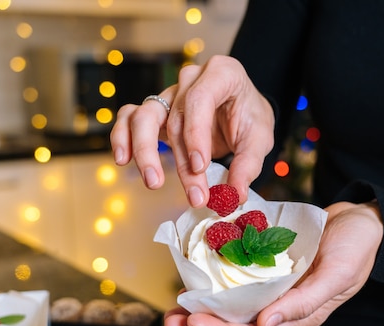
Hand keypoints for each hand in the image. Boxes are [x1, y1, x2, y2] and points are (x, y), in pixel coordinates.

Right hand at [109, 55, 274, 206]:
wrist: (241, 109)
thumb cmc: (249, 116)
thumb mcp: (259, 138)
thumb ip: (248, 164)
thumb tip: (235, 194)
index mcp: (222, 73)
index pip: (200, 100)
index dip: (196, 134)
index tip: (200, 167)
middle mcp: (190, 79)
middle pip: (175, 118)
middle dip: (182, 161)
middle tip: (194, 194)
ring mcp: (169, 93)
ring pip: (145, 116)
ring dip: (146, 152)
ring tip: (153, 182)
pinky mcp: (155, 109)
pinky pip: (129, 118)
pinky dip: (123, 137)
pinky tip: (124, 159)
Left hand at [164, 201, 383, 325]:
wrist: (362, 220)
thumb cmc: (356, 248)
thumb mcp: (337, 274)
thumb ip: (303, 302)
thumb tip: (264, 325)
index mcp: (298, 315)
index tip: (194, 320)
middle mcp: (282, 306)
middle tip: (170, 319)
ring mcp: (274, 288)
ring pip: (232, 306)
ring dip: (203, 307)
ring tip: (174, 305)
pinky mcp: (269, 268)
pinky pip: (239, 280)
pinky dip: (217, 281)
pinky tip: (198, 275)